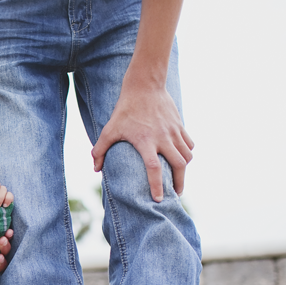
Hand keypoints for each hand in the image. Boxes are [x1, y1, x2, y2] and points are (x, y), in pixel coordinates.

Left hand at [91, 77, 193, 202]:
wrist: (145, 86)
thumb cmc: (125, 109)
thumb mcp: (109, 129)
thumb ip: (100, 150)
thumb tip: (96, 169)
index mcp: (146, 141)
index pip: (154, 168)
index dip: (157, 186)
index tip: (158, 199)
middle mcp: (163, 138)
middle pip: (179, 165)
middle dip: (179, 183)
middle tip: (175, 195)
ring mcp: (174, 131)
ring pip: (187, 156)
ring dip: (184, 170)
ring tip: (179, 179)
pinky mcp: (180, 125)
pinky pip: (189, 144)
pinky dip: (187, 154)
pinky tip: (181, 159)